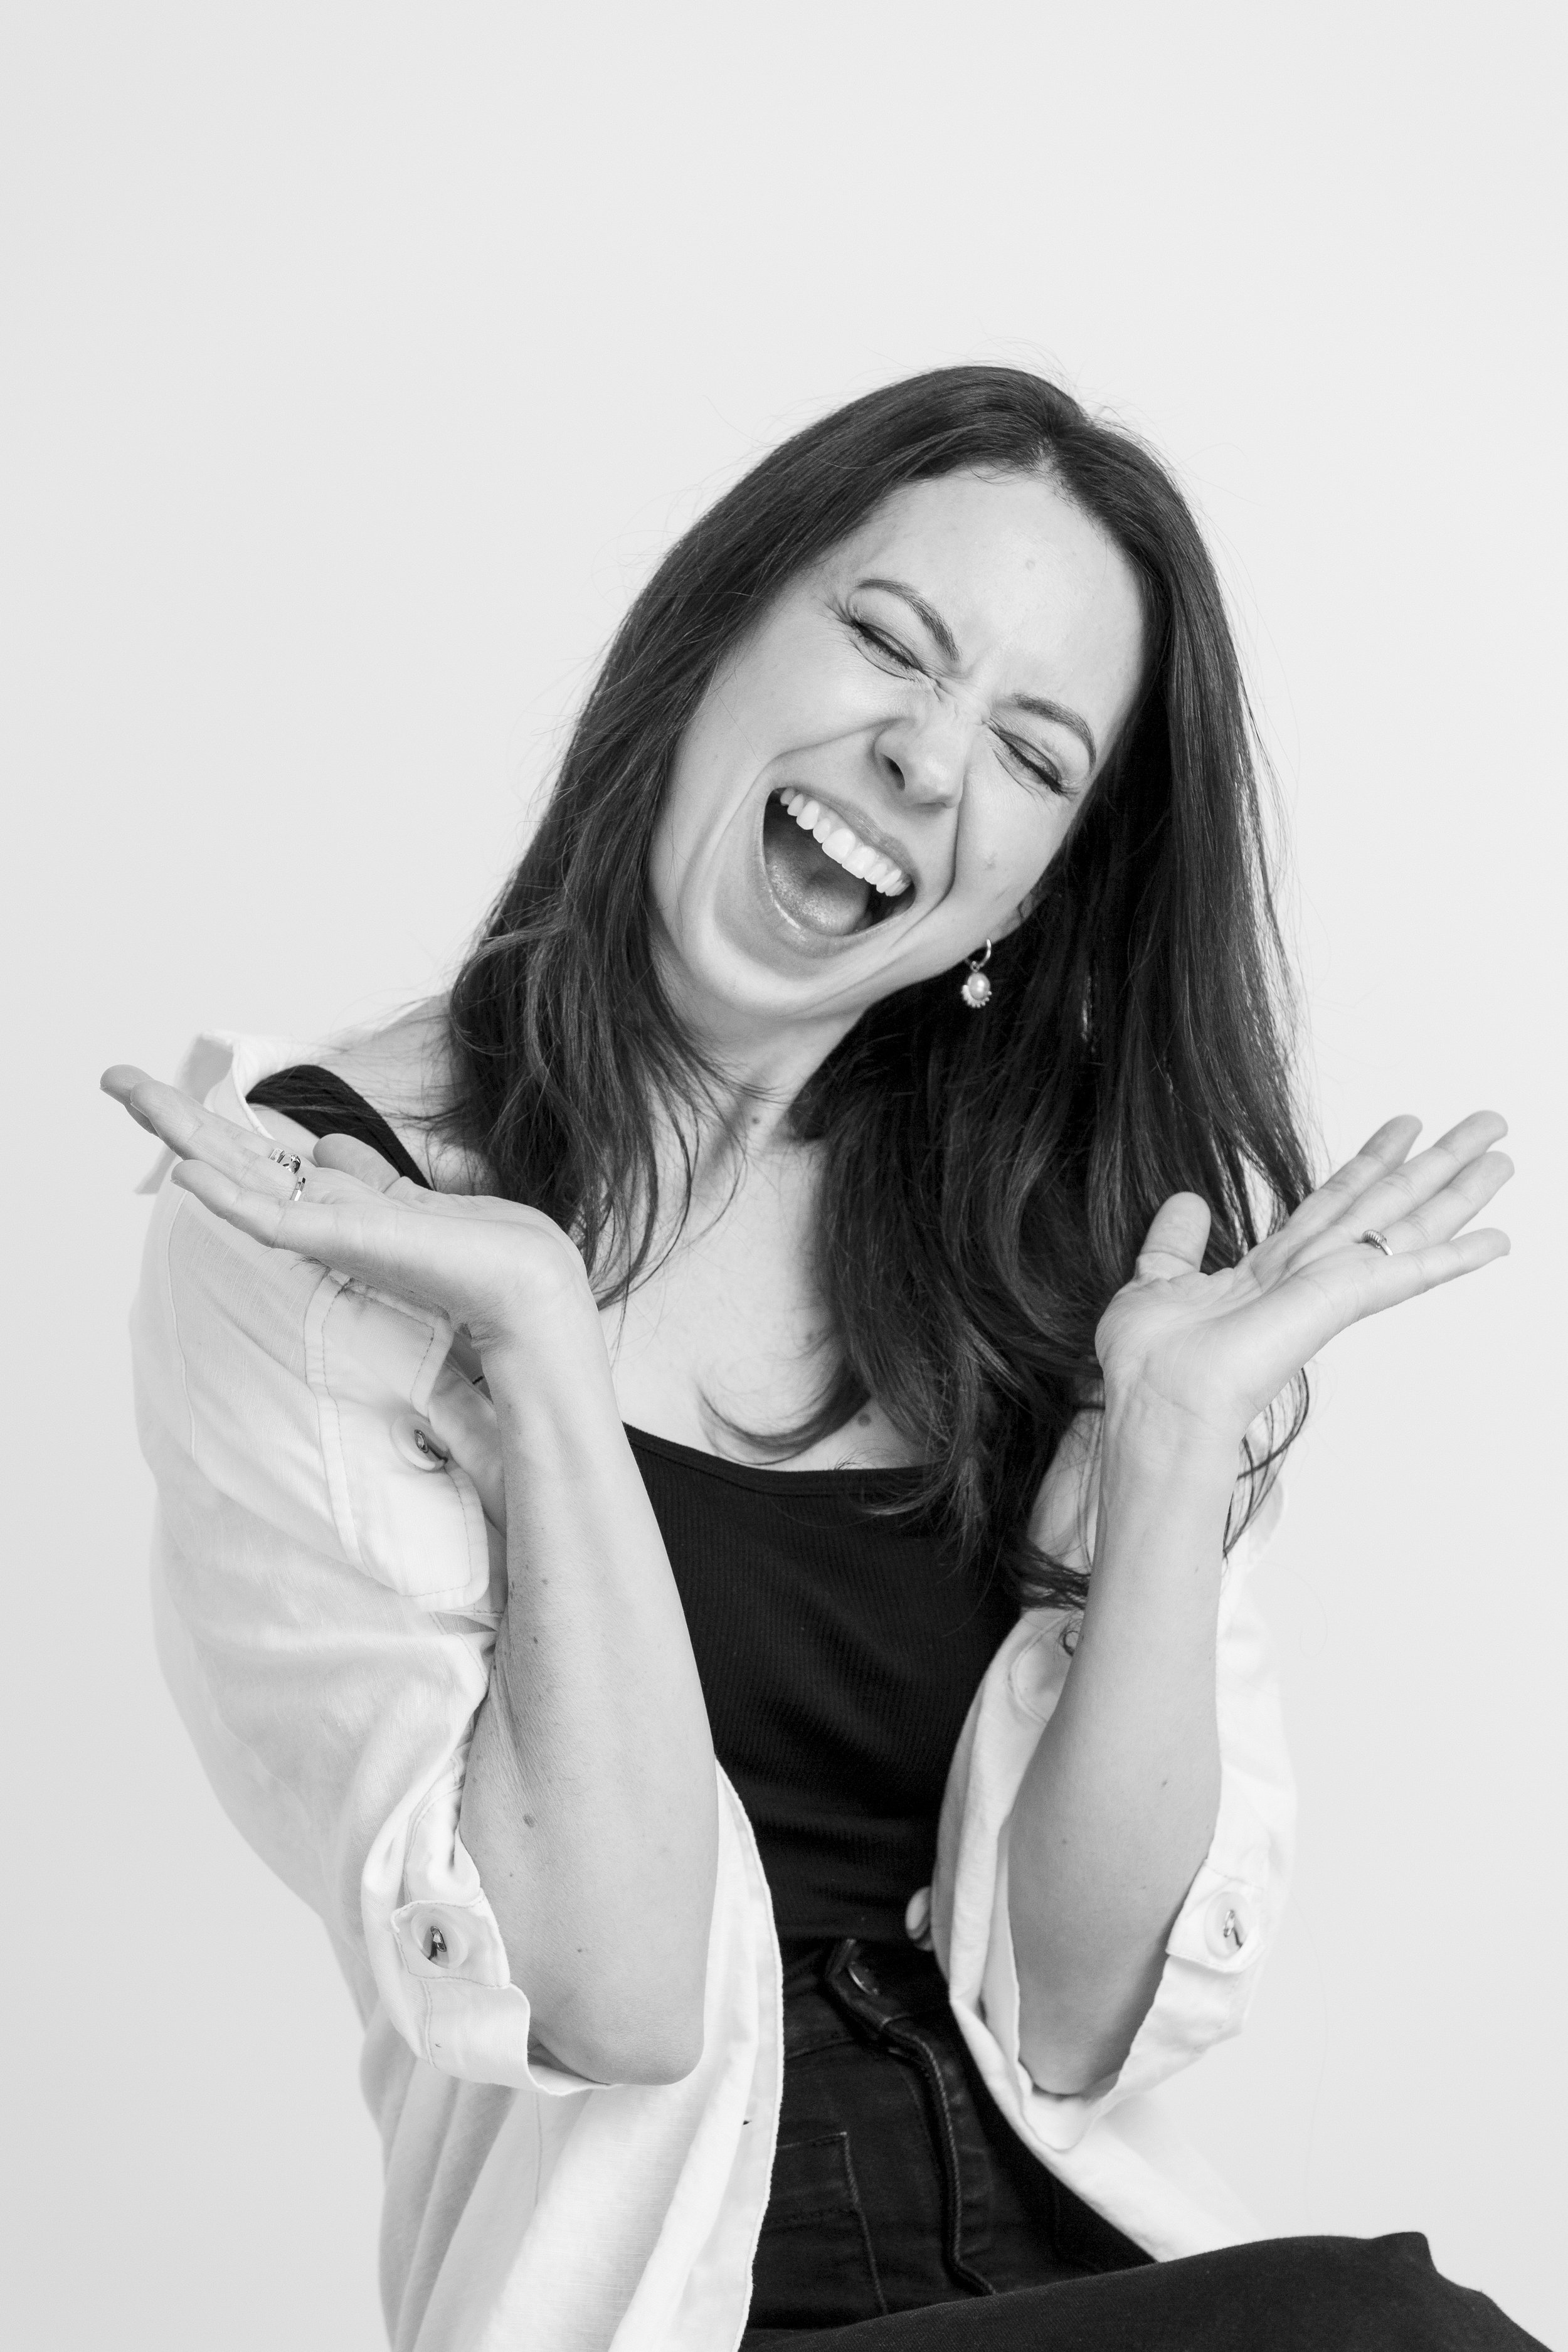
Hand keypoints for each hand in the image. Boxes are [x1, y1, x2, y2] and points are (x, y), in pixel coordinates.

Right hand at [101, 1065, 595, 1365]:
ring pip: (238, 1177)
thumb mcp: (423, 1192)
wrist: (525, 1288)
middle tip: (114, 1076)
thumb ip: (376, 1173)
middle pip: (235, 1159)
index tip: (176, 1098)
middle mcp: (324, 1216)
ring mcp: (328, 1231)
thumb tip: (330, 1145)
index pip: (264, 1159)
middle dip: (178, 1119)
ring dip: (183, 1133)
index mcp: (341, 1203)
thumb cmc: (486, 1253)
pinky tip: (190, 1174)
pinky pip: (273, 1220)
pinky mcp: (345, 1243)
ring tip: (127, 1090)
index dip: (219, 1128)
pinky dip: (231, 1198)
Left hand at [1095, 1111, 1512, 1452]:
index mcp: (1271, 1271)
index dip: (1370, 1163)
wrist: (1157, 1401)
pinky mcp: (1340, 1302)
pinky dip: (1455, 1257)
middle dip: (1435, 1163)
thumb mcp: (1157, 1282)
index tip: (1404, 1127)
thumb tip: (1188, 1200)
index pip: (1333, 1203)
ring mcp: (1330, 1289)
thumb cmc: (1150, 1364)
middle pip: (1385, 1205)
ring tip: (1502, 1152)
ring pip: (1405, 1224)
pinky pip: (1407, 1272)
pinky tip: (1497, 1240)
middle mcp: (1310, 1275)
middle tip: (1485, 1125)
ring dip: (1457, 1189)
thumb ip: (1176, 1242)